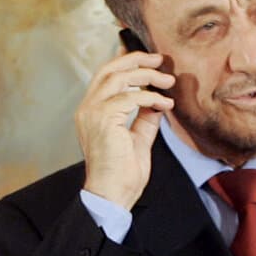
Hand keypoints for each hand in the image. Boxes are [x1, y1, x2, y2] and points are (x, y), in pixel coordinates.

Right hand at [75, 52, 173, 211]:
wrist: (113, 196)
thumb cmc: (122, 175)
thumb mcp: (138, 139)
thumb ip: (144, 118)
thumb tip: (157, 101)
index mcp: (91, 112)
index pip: (106, 77)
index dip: (126, 63)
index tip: (149, 59)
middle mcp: (87, 109)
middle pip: (110, 69)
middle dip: (136, 60)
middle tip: (160, 59)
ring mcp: (92, 112)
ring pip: (120, 78)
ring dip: (148, 76)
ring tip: (168, 81)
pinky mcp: (103, 118)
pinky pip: (131, 97)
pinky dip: (152, 97)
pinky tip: (165, 105)